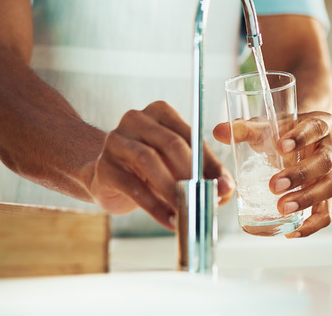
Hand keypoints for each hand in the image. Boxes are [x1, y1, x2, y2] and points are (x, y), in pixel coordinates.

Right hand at [84, 101, 234, 230]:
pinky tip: (170, 220)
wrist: (105, 177)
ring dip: (173, 190)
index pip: (191, 136)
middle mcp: (136, 119)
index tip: (226, 187)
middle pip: (171, 144)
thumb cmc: (149, 168)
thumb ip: (203, 174)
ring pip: (149, 161)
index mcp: (160, 112)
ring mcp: (116, 141)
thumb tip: (226, 191)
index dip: (211, 163)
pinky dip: (156, 207)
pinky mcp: (105, 167)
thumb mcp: (176, 165)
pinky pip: (133, 188)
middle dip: (193, 175)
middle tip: (208, 199)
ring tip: (188, 211)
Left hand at [214, 111, 331, 237]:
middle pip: (324, 162)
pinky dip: (312, 224)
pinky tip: (293, 231)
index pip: (316, 128)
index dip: (301, 138)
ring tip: (282, 208)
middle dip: (300, 175)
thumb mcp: (266, 126)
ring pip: (329, 187)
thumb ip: (244, 129)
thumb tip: (219, 131)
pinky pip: (326, 213)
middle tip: (275, 186)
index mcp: (321, 124)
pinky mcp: (328, 195)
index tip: (281, 147)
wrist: (302, 139)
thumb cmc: (284, 132)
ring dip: (306, 199)